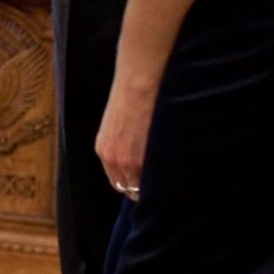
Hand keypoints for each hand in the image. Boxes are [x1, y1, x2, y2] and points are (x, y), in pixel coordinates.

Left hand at [95, 81, 155, 202]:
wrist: (137, 86)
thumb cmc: (129, 99)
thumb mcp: (115, 126)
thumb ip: (122, 145)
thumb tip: (136, 156)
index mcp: (104, 150)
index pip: (117, 180)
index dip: (131, 183)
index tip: (142, 183)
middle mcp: (113, 159)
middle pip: (128, 188)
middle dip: (141, 188)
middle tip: (156, 185)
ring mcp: (129, 161)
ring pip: (141, 187)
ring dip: (152, 187)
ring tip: (166, 181)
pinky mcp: (144, 159)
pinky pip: (153, 181)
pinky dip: (161, 181)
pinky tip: (169, 174)